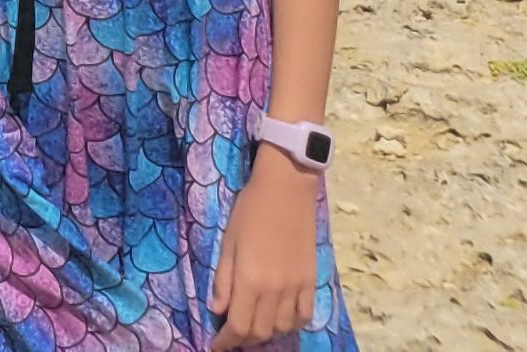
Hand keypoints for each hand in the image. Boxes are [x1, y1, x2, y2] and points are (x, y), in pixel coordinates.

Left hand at [212, 152, 319, 344]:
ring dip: (266, 333)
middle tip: (231, 335)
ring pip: (283, 328)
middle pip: (260, 332)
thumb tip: (216, 310)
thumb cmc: (249, 211)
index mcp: (249, 280)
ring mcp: (296, 287)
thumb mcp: (227, 242)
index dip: (225, 341)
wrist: (286, 190)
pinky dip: (292, 324)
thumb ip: (222, 279)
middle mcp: (274, 290)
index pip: (237, 325)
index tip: (215, 346)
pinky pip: (304, 315)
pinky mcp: (311, 281)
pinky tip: (281, 320)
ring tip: (253, 327)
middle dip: (243, 340)